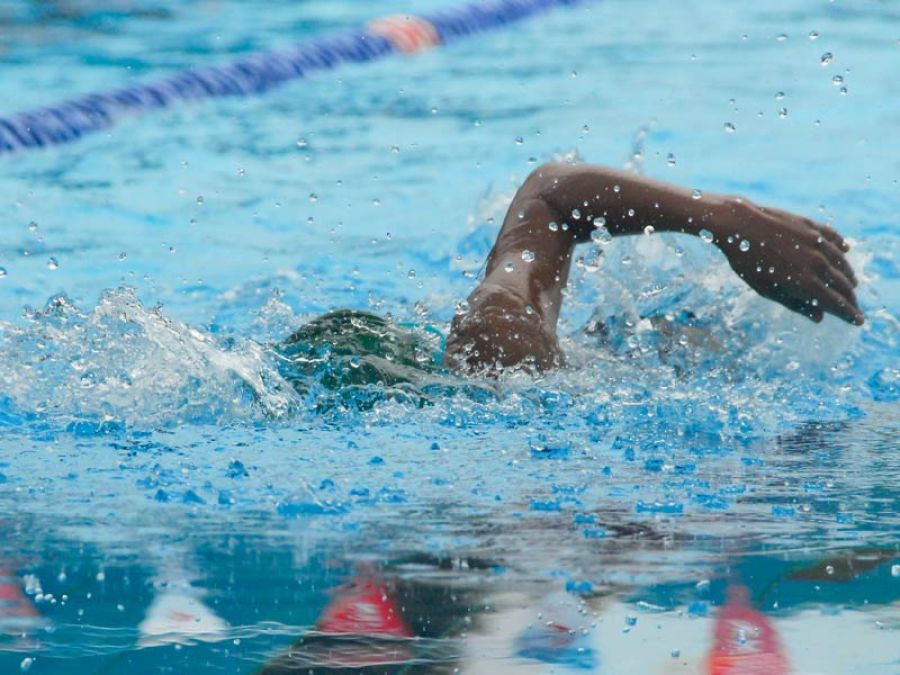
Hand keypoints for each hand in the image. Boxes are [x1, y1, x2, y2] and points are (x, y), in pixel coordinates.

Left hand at [713, 198, 862, 324]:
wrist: (739, 225)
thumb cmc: (748, 262)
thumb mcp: (766, 289)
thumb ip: (795, 303)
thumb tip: (819, 318)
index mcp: (805, 283)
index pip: (836, 303)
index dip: (849, 314)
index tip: (858, 321)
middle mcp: (816, 263)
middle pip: (843, 285)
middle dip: (851, 298)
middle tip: (853, 306)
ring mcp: (816, 242)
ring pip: (842, 263)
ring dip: (848, 275)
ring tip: (851, 284)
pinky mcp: (811, 226)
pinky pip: (833, 237)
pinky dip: (841, 246)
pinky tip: (846, 250)